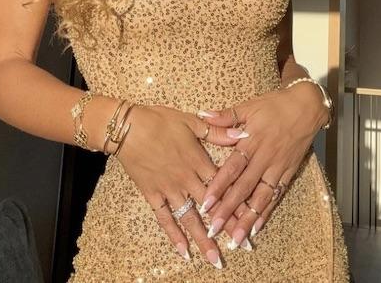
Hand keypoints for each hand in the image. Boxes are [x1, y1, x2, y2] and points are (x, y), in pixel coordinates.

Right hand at [114, 103, 248, 267]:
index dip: (239, 200)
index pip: (224, 184)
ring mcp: (169, 189)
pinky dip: (174, 235)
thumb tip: (242, 134)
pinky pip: (164, 218)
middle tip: (242, 245)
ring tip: (215, 259)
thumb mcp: (191, 122)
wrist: (128, 128)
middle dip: (227, 226)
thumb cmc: (160, 120)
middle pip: (211, 206)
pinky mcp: (153, 194)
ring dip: (203, 239)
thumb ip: (217, 131)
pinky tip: (183, 252)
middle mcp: (186, 179)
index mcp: (198, 160)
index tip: (252, 216)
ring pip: (189, 218)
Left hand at [196, 83, 328, 246]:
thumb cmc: (276, 105)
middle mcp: (264, 158)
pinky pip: (276, 196)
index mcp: (252, 141)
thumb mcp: (249, 106)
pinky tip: (257, 228)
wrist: (307, 106)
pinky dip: (267, 212)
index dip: (219, 186)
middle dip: (228, 210)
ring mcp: (277, 167)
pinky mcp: (288, 173)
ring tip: (236, 238)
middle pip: (244, 188)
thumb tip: (203, 116)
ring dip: (247, 219)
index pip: (232, 168)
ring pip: (260, 198)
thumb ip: (226, 116)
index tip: (206, 203)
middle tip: (214, 228)